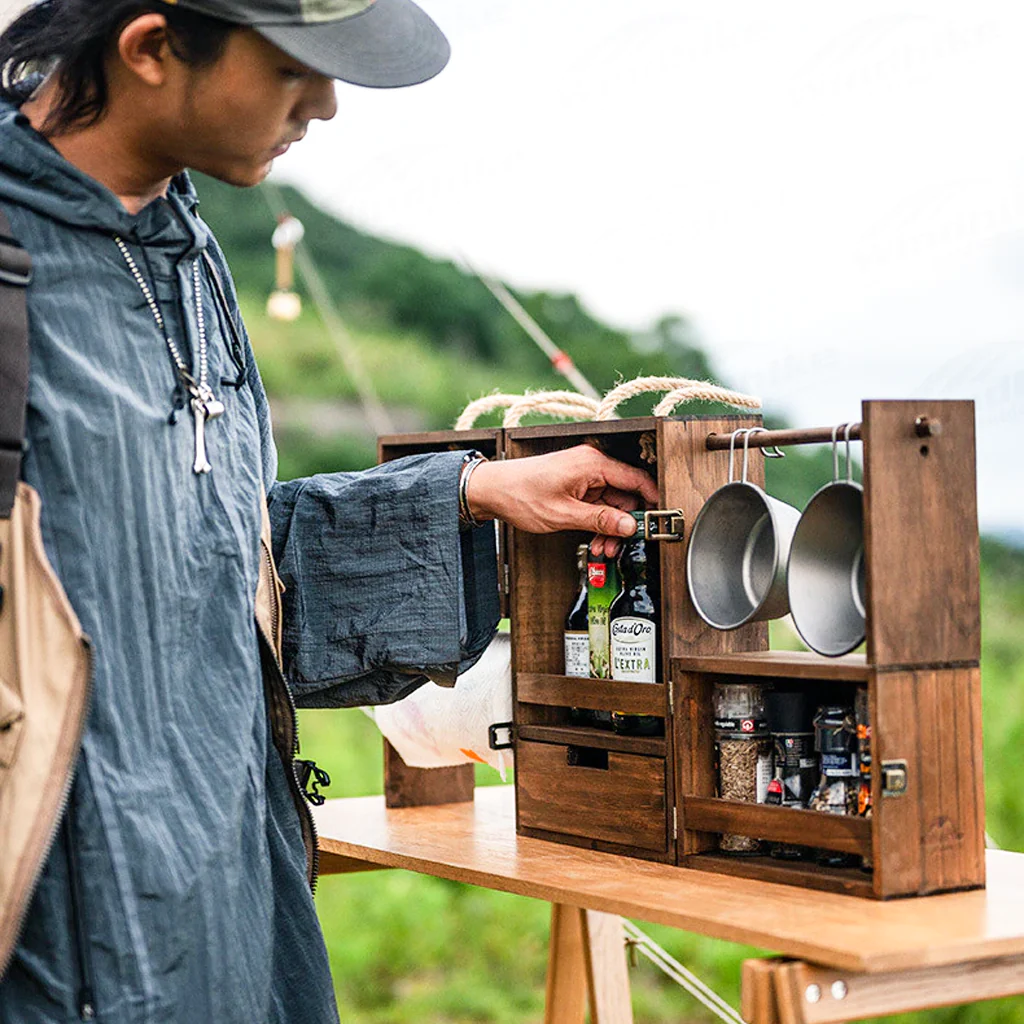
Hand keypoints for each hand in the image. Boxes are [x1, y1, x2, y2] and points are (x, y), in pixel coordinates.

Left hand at [466, 445, 658, 556]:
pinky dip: (597, 521)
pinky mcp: (575, 483)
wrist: (491, 490)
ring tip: (602, 547)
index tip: (658, 522)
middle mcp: (591, 464)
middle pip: (625, 495)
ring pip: (611, 502)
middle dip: (624, 523)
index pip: (637, 479)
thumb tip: (629, 526)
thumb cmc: (520, 494)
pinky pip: (597, 503)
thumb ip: (601, 520)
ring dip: (610, 526)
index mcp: (593, 464)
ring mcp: (583, 474)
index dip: (652, 502)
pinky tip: (593, 538)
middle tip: (617, 546)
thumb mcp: (564, 514)